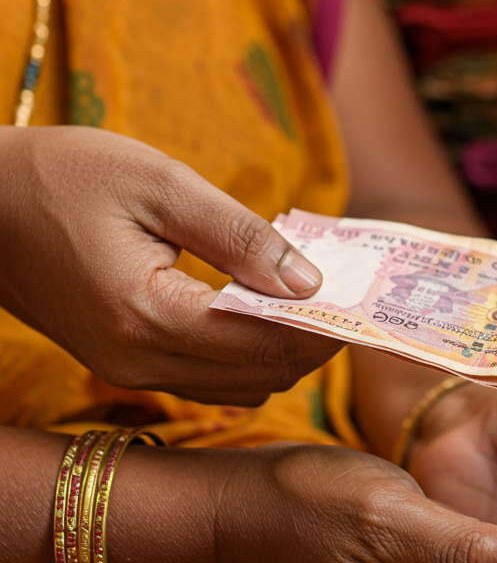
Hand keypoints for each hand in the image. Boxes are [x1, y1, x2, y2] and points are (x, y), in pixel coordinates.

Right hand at [0, 126, 340, 405]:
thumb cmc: (65, 176)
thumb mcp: (160, 184)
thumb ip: (239, 236)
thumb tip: (309, 282)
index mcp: (147, 315)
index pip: (264, 345)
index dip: (323, 328)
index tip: (365, 303)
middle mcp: (137, 360)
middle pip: (260, 375)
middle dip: (313, 342)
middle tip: (349, 299)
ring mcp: (127, 370)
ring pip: (238, 386)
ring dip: (283, 352)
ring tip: (313, 301)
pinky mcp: (124, 363)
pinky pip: (208, 380)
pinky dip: (248, 355)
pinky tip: (266, 312)